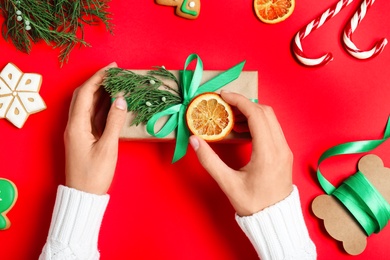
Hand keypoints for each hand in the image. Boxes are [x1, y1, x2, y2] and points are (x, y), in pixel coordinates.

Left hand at [64, 63, 127, 194]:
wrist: (84, 194)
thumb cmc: (94, 174)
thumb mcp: (108, 148)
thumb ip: (114, 122)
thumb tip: (121, 100)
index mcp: (76, 125)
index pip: (85, 93)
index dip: (98, 77)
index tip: (113, 68)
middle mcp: (74, 125)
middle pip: (84, 96)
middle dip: (98, 81)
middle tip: (116, 73)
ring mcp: (79, 131)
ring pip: (88, 105)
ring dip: (101, 92)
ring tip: (117, 83)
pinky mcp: (85, 137)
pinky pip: (93, 116)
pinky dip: (103, 106)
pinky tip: (114, 102)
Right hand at [189, 91, 292, 215]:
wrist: (275, 220)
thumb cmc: (253, 204)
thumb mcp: (228, 184)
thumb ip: (210, 161)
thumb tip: (194, 141)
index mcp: (268, 152)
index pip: (256, 115)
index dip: (239, 101)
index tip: (223, 96)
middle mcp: (280, 147)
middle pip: (265, 112)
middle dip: (244, 104)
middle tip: (225, 106)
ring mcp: (285, 149)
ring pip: (270, 119)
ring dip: (251, 113)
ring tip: (231, 118)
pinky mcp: (284, 153)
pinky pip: (272, 129)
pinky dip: (258, 123)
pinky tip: (242, 130)